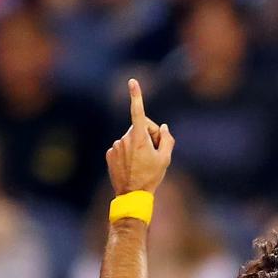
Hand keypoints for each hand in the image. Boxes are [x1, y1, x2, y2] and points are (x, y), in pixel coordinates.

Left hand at [106, 78, 174, 195]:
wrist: (132, 196)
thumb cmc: (151, 177)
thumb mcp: (165, 159)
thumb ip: (167, 139)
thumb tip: (163, 128)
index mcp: (139, 138)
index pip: (138, 112)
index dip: (136, 96)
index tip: (132, 82)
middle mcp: (125, 138)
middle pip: (140, 128)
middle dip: (148, 135)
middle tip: (154, 153)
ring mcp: (116, 146)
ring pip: (130, 139)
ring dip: (138, 146)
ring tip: (142, 164)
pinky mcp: (110, 154)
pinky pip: (122, 148)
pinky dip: (127, 153)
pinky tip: (131, 166)